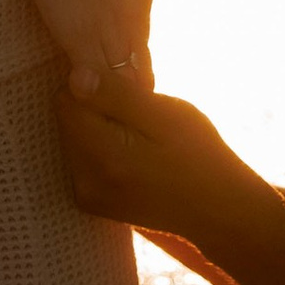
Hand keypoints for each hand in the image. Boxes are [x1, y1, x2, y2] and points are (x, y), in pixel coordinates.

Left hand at [57, 66, 258, 248]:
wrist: (217, 209)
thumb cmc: (200, 155)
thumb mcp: (165, 115)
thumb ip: (116, 95)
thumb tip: (74, 76)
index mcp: (104, 157)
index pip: (66, 100)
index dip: (94, 86)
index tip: (127, 93)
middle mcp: (85, 182)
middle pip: (67, 121)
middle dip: (97, 110)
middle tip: (141, 118)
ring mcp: (87, 196)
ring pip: (73, 138)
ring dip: (99, 129)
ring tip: (140, 139)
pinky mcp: (92, 203)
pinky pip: (82, 159)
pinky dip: (102, 149)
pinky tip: (134, 156)